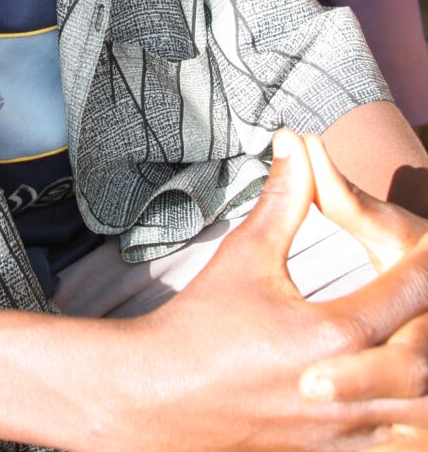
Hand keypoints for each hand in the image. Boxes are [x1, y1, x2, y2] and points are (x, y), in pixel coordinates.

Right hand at [109, 131, 427, 451]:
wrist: (162, 395)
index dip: (426, 262)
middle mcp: (350, 387)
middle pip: (425, 355)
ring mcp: (345, 428)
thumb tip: (296, 143)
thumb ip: (284, 198)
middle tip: (423, 279)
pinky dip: (407, 414)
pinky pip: (397, 441)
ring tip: (413, 333)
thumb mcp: (245, 252)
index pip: (410, 291)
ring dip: (422, 374)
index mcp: (335, 331)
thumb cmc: (202, 324)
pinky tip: (397, 390)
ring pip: (419, 409)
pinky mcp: (334, 451)